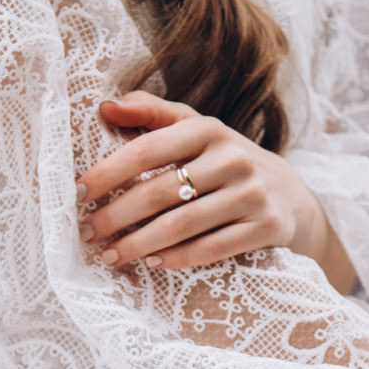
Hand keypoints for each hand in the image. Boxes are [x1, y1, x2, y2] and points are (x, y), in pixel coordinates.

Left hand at [76, 92, 355, 292]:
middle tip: (86, 232)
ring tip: (110, 255)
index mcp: (208, 130)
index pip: (147, 149)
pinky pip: (212, 248)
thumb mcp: (197, 131)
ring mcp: (251, 194)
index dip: (107, 172)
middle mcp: (232, 158)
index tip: (77, 193)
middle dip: (115, 215)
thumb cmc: (226, 162)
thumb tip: (106, 106)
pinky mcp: (265, 226)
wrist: (291, 197)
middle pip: (159, 192)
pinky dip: (177, 258)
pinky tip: (152, 263)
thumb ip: (153, 115)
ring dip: (138, 244)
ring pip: (181, 224)